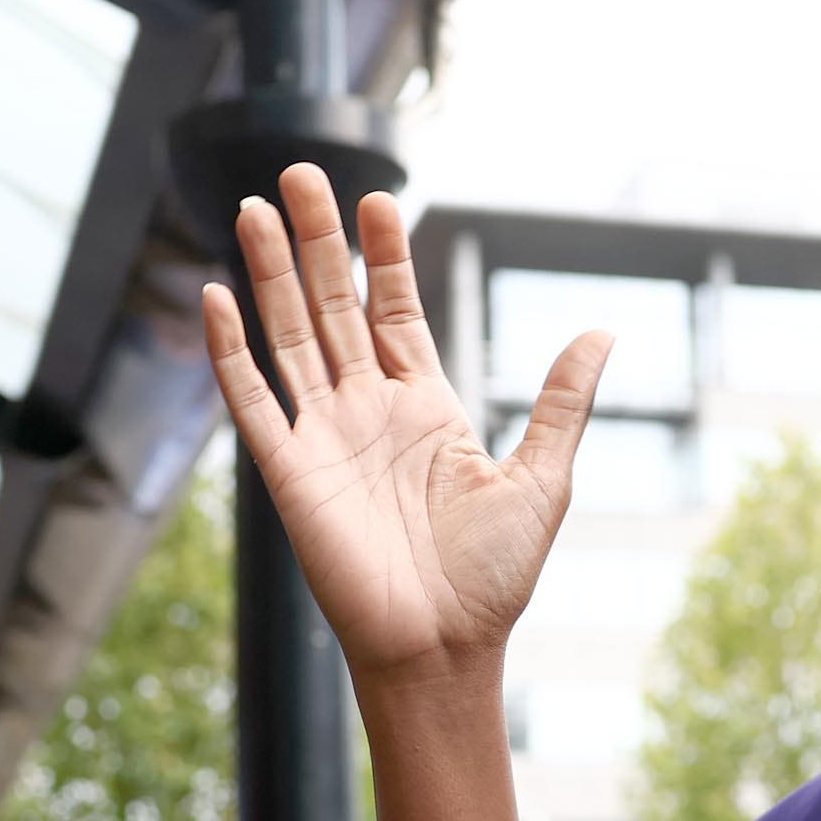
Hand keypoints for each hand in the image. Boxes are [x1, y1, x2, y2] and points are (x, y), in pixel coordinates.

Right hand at [202, 165, 610, 689]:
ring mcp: (323, 438)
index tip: (377, 198)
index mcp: (425, 405)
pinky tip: (218, 297)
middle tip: (299, 172)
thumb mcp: (544, 478)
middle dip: (317, 240)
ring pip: (288, 337)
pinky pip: (251, 402)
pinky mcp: (289, 474)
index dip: (382, 255)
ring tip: (253, 208)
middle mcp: (367, 411)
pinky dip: (232, 352)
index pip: (392, 310)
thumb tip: (601, 330)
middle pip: (332, 306)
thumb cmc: (493, 578)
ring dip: (270, 274)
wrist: (444, 649)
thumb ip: (562, 401)